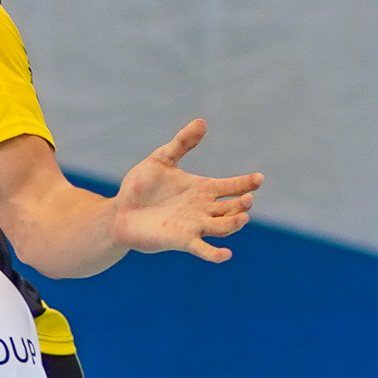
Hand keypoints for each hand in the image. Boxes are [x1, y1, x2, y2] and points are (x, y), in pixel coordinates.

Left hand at [109, 119, 262, 262]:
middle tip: (247, 198)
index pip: (231, 187)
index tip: (258, 179)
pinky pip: (202, 249)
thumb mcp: (161, 159)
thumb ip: (182, 143)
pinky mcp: (181, 240)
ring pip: (222, 227)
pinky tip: (225, 255)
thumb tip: (202, 122)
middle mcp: (202, 209)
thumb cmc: (140, 186)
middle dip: (241, 204)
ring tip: (243, 217)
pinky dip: (214, 254)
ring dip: (234, 224)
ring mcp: (194, 226)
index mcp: (202, 189)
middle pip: (231, 208)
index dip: (246, 183)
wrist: (119, 211)